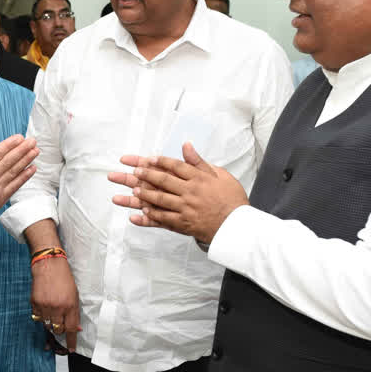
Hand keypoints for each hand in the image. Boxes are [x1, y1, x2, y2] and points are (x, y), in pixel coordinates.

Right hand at [0, 134, 38, 229]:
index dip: (9, 145)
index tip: (19, 138)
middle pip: (8, 161)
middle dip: (22, 150)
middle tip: (32, 141)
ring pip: (14, 171)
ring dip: (26, 160)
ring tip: (35, 151)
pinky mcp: (0, 198)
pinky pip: (15, 185)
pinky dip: (24, 177)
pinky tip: (32, 169)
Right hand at [31, 258, 79, 350]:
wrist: (49, 264)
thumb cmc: (64, 278)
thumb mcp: (75, 295)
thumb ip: (74, 313)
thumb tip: (76, 329)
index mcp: (70, 305)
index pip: (71, 329)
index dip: (71, 341)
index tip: (70, 349)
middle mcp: (57, 307)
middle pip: (58, 330)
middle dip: (59, 329)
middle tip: (59, 321)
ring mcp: (45, 306)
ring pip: (46, 325)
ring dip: (50, 322)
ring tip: (51, 310)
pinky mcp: (34, 303)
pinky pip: (37, 317)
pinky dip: (40, 315)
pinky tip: (43, 305)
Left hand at [108, 142, 246, 244]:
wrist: (237, 226)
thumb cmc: (231, 199)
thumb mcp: (220, 175)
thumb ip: (199, 162)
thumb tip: (186, 146)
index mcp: (199, 179)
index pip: (175, 166)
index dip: (160, 161)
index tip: (148, 158)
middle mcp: (190, 192)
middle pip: (164, 181)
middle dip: (146, 175)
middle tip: (133, 171)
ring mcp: (186, 209)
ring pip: (160, 200)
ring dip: (145, 194)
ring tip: (133, 190)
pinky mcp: (184, 224)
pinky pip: (163, 220)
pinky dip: (150, 217)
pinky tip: (139, 214)